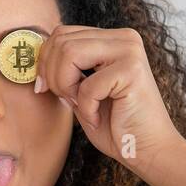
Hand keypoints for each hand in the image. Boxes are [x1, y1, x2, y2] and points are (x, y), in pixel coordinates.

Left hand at [34, 24, 184, 179]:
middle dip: (53, 76)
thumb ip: (65, 71)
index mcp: (112, 38)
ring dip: (66, 87)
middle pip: (61, 41)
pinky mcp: (132, 70)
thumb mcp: (82, 92)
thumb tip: (37, 60)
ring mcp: (130, 50)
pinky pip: (87, 85)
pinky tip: (99, 118)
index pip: (61, 34)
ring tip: (83, 106)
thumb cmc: (116, 126)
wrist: (149, 151)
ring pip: (69, 53)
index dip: (46, 63)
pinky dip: (86, 108)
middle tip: (69, 101)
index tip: (48, 89)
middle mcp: (124, 37)